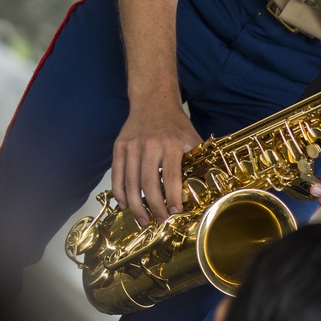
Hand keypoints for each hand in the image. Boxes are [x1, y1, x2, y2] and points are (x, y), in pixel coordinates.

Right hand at [110, 98, 201, 226]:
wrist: (153, 100)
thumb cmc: (175, 124)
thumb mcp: (191, 138)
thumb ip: (196, 160)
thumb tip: (202, 187)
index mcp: (171, 144)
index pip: (172, 176)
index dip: (173, 197)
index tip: (175, 212)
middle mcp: (150, 145)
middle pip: (148, 183)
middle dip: (154, 206)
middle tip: (160, 220)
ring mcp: (132, 146)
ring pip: (131, 182)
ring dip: (136, 205)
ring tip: (144, 220)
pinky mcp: (119, 147)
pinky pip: (117, 174)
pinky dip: (119, 192)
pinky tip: (125, 205)